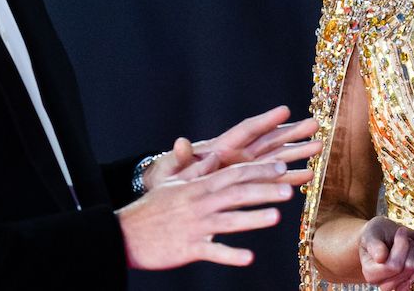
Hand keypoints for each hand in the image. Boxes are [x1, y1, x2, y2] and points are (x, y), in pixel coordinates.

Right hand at [118, 160, 312, 269]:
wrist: (124, 234)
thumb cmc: (151, 208)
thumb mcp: (173, 184)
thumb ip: (197, 169)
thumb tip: (216, 155)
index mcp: (197, 186)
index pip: (233, 174)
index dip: (257, 170)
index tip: (280, 166)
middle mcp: (199, 203)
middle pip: (236, 193)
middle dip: (263, 190)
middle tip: (288, 188)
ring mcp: (194, 226)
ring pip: (228, 220)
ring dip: (252, 218)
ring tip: (276, 217)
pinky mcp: (188, 248)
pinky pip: (212, 251)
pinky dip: (230, 254)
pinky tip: (249, 257)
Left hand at [143, 105, 321, 188]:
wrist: (170, 199)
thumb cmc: (169, 179)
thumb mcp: (172, 170)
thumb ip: (180, 158)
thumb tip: (179, 143)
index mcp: (222, 148)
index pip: (247, 130)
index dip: (265, 121)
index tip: (285, 110)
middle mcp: (238, 155)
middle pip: (269, 140)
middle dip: (292, 132)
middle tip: (316, 124)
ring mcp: (246, 169)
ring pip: (277, 158)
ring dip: (297, 153)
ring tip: (319, 146)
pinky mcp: (249, 185)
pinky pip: (274, 180)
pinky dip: (290, 178)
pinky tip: (308, 175)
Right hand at [360, 216, 413, 290]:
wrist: (385, 237)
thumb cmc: (376, 234)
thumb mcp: (371, 233)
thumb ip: (373, 244)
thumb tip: (379, 257)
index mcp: (371, 274)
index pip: (393, 266)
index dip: (400, 246)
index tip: (400, 232)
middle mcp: (386, 285)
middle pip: (409, 267)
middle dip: (409, 247)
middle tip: (403, 239)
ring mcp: (403, 286)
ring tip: (410, 245)